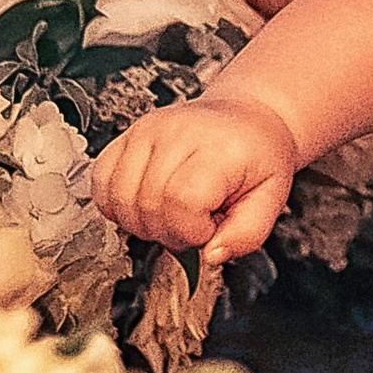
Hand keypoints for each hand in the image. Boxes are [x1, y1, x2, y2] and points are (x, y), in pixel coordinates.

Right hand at [93, 97, 298, 262]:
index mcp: (219, 147)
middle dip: (168, 231)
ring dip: (141, 222)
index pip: (182, 202)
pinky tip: (145, 204)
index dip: (192, 230)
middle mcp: (178, 132)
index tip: (210, 227)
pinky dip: (116, 206)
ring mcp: (147, 130)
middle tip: (193, 222)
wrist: (245, 118)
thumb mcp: (272, 197)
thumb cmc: (257, 155)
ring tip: (171, 213)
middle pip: (147, 204)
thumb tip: (211, 255)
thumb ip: (247, 234)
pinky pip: (100, 182)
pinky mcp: (126, 136)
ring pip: (118, 198)